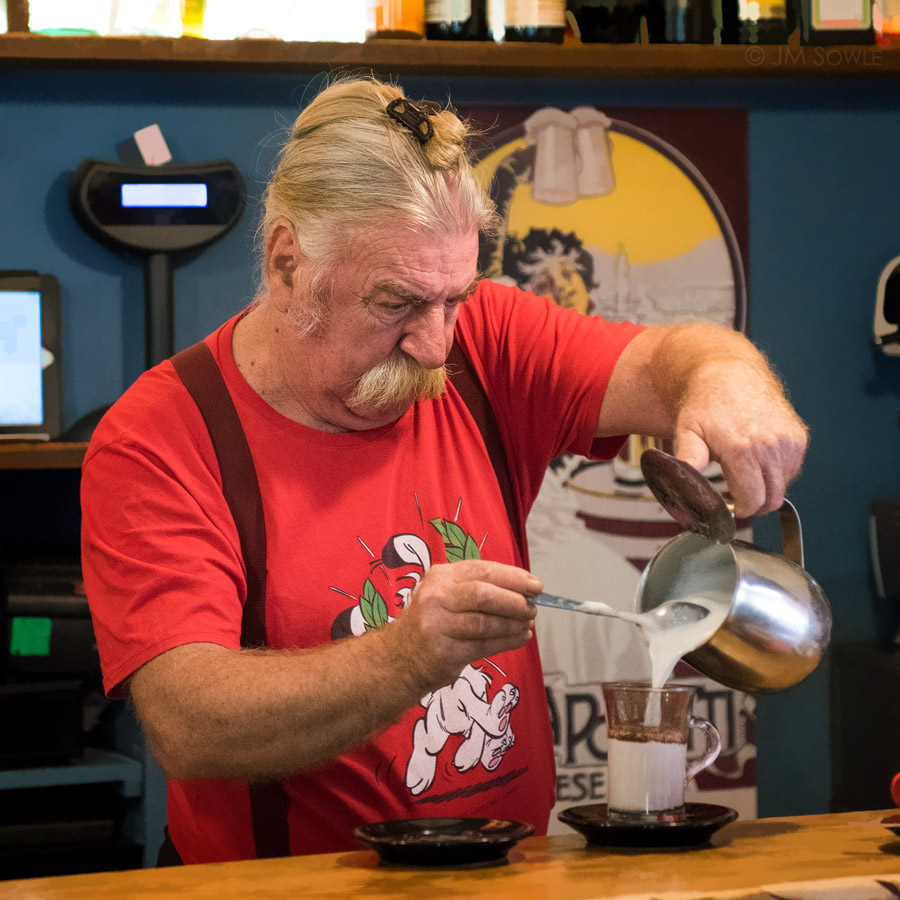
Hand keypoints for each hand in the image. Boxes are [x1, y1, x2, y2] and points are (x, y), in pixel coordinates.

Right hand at [387, 560, 541, 693]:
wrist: (398, 657)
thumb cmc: (433, 621)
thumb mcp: (447, 593)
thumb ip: (479, 587)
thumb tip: (524, 590)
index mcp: (441, 576)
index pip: (483, 570)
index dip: (514, 577)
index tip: (536, 586)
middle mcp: (437, 597)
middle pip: (484, 595)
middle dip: (515, 601)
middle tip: (532, 608)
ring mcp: (438, 626)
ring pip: (486, 623)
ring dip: (514, 624)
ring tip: (528, 624)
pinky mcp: (445, 652)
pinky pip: (484, 645)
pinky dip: (507, 641)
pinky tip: (519, 638)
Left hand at [674, 364, 807, 517]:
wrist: (730, 374)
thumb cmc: (706, 404)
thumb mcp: (688, 431)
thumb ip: (689, 460)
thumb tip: (687, 482)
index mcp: (743, 449)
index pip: (752, 500)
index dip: (738, 509)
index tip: (729, 506)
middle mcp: (771, 446)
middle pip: (771, 499)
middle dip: (752, 503)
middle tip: (734, 494)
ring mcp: (788, 442)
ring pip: (782, 486)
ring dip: (765, 487)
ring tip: (743, 472)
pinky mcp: (799, 437)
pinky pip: (791, 470)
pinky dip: (777, 472)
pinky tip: (757, 459)